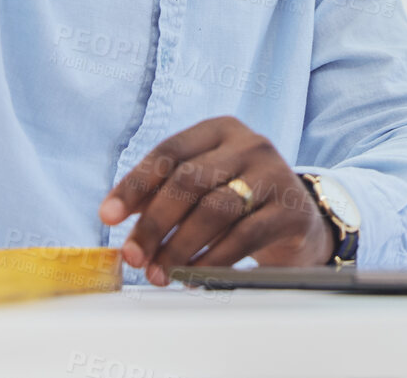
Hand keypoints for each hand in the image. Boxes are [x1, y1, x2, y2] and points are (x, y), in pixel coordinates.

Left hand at [99, 116, 332, 285]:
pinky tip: (193, 275)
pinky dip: (212, 260)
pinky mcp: (290, 209)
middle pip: (189, 181)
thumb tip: (115, 214)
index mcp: (219, 130)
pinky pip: (243, 237)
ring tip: (160, 272)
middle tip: (134, 256)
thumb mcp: (203, 186)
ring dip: (180, 246)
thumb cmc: (239, 200)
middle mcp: (249, 144)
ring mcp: (273, 174)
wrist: (299, 219)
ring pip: (215, 209)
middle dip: (154, 223)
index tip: (108, 217)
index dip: (133, 185)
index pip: (168, 152)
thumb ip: (162, 193)